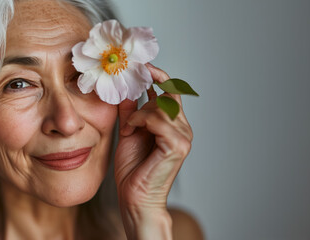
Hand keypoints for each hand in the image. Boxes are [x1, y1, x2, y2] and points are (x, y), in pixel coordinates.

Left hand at [114, 63, 192, 238]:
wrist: (134, 199)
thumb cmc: (132, 170)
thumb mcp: (128, 131)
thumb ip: (130, 111)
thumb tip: (126, 89)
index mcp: (173, 125)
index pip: (172, 92)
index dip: (159, 76)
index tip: (141, 65)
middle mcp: (182, 128)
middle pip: (169, 93)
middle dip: (149, 83)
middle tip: (129, 78)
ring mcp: (183, 137)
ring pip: (161, 105)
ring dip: (138, 112)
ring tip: (127, 127)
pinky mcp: (177, 145)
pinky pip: (158, 119)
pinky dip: (140, 121)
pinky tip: (130, 131)